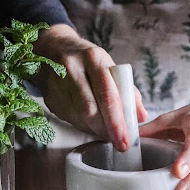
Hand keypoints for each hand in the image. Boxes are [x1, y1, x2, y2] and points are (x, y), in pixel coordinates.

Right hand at [33, 24, 147, 150]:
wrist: (52, 48)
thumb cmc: (86, 60)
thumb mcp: (108, 66)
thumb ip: (127, 91)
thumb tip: (141, 117)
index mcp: (93, 58)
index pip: (107, 95)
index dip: (117, 122)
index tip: (125, 140)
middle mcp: (72, 69)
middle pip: (90, 110)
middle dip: (105, 130)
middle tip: (117, 141)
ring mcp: (57, 84)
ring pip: (77, 118)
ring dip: (94, 130)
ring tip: (105, 131)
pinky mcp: (48, 97)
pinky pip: (68, 119)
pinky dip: (82, 126)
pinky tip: (89, 122)